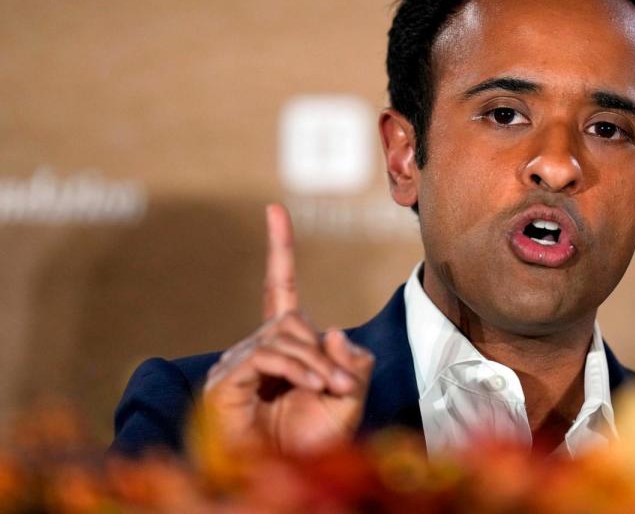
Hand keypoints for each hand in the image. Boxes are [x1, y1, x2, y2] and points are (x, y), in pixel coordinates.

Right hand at [202, 204, 374, 454]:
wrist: (283, 480)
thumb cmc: (313, 446)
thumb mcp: (351, 400)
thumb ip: (354, 364)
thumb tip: (331, 332)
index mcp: (285, 347)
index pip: (279, 288)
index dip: (279, 250)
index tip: (274, 211)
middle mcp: (256, 349)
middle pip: (291, 322)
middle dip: (322, 353)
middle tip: (342, 386)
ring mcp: (237, 365)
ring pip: (281, 337)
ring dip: (313, 364)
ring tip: (331, 391)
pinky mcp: (224, 382)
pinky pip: (265, 356)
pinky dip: (295, 369)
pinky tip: (312, 387)